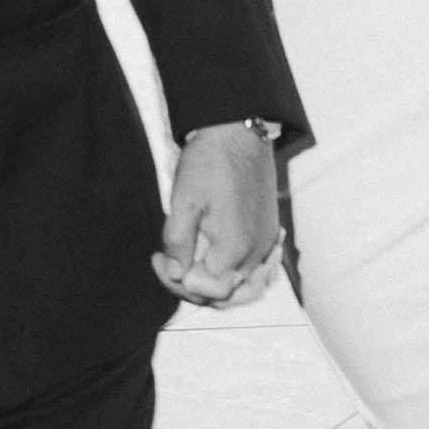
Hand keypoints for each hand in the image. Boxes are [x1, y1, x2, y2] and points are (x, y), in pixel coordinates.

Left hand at [156, 123, 279, 306]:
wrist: (240, 132)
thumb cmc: (211, 162)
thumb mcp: (183, 202)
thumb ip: (178, 243)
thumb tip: (176, 274)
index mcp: (234, 249)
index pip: (205, 292)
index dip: (175, 281)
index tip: (158, 257)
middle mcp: (256, 252)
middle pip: (226, 295)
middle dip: (194, 286)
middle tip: (169, 261)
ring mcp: (267, 243)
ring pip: (244, 286)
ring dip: (216, 283)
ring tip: (192, 265)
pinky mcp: (270, 232)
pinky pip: (257, 269)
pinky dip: (237, 273)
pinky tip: (217, 259)